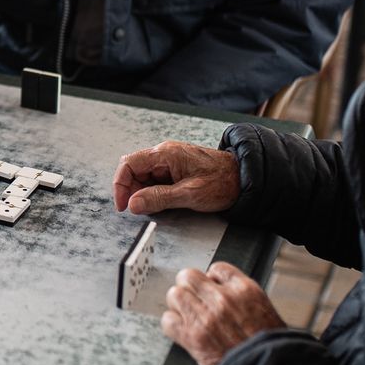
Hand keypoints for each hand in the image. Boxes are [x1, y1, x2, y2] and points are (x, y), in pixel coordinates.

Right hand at [113, 141, 238, 214]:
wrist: (244, 179)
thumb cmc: (222, 183)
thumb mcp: (190, 194)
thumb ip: (159, 198)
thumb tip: (133, 204)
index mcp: (166, 154)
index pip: (129, 164)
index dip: (121, 185)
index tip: (123, 206)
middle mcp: (164, 154)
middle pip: (133, 169)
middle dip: (130, 190)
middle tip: (138, 209)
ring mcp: (169, 161)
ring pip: (143, 176)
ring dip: (142, 192)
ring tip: (153, 207)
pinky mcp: (175, 170)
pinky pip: (155, 179)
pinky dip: (152, 192)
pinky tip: (161, 202)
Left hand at [161, 262, 284, 364]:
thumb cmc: (270, 347)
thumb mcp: (265, 311)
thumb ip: (242, 298)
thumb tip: (225, 291)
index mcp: (245, 290)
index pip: (216, 268)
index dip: (210, 278)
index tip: (210, 287)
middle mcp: (222, 299)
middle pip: (188, 276)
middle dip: (189, 287)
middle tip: (193, 300)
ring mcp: (205, 317)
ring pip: (175, 294)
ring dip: (178, 305)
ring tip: (186, 315)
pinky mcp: (192, 337)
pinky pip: (168, 321)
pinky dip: (172, 325)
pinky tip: (181, 330)